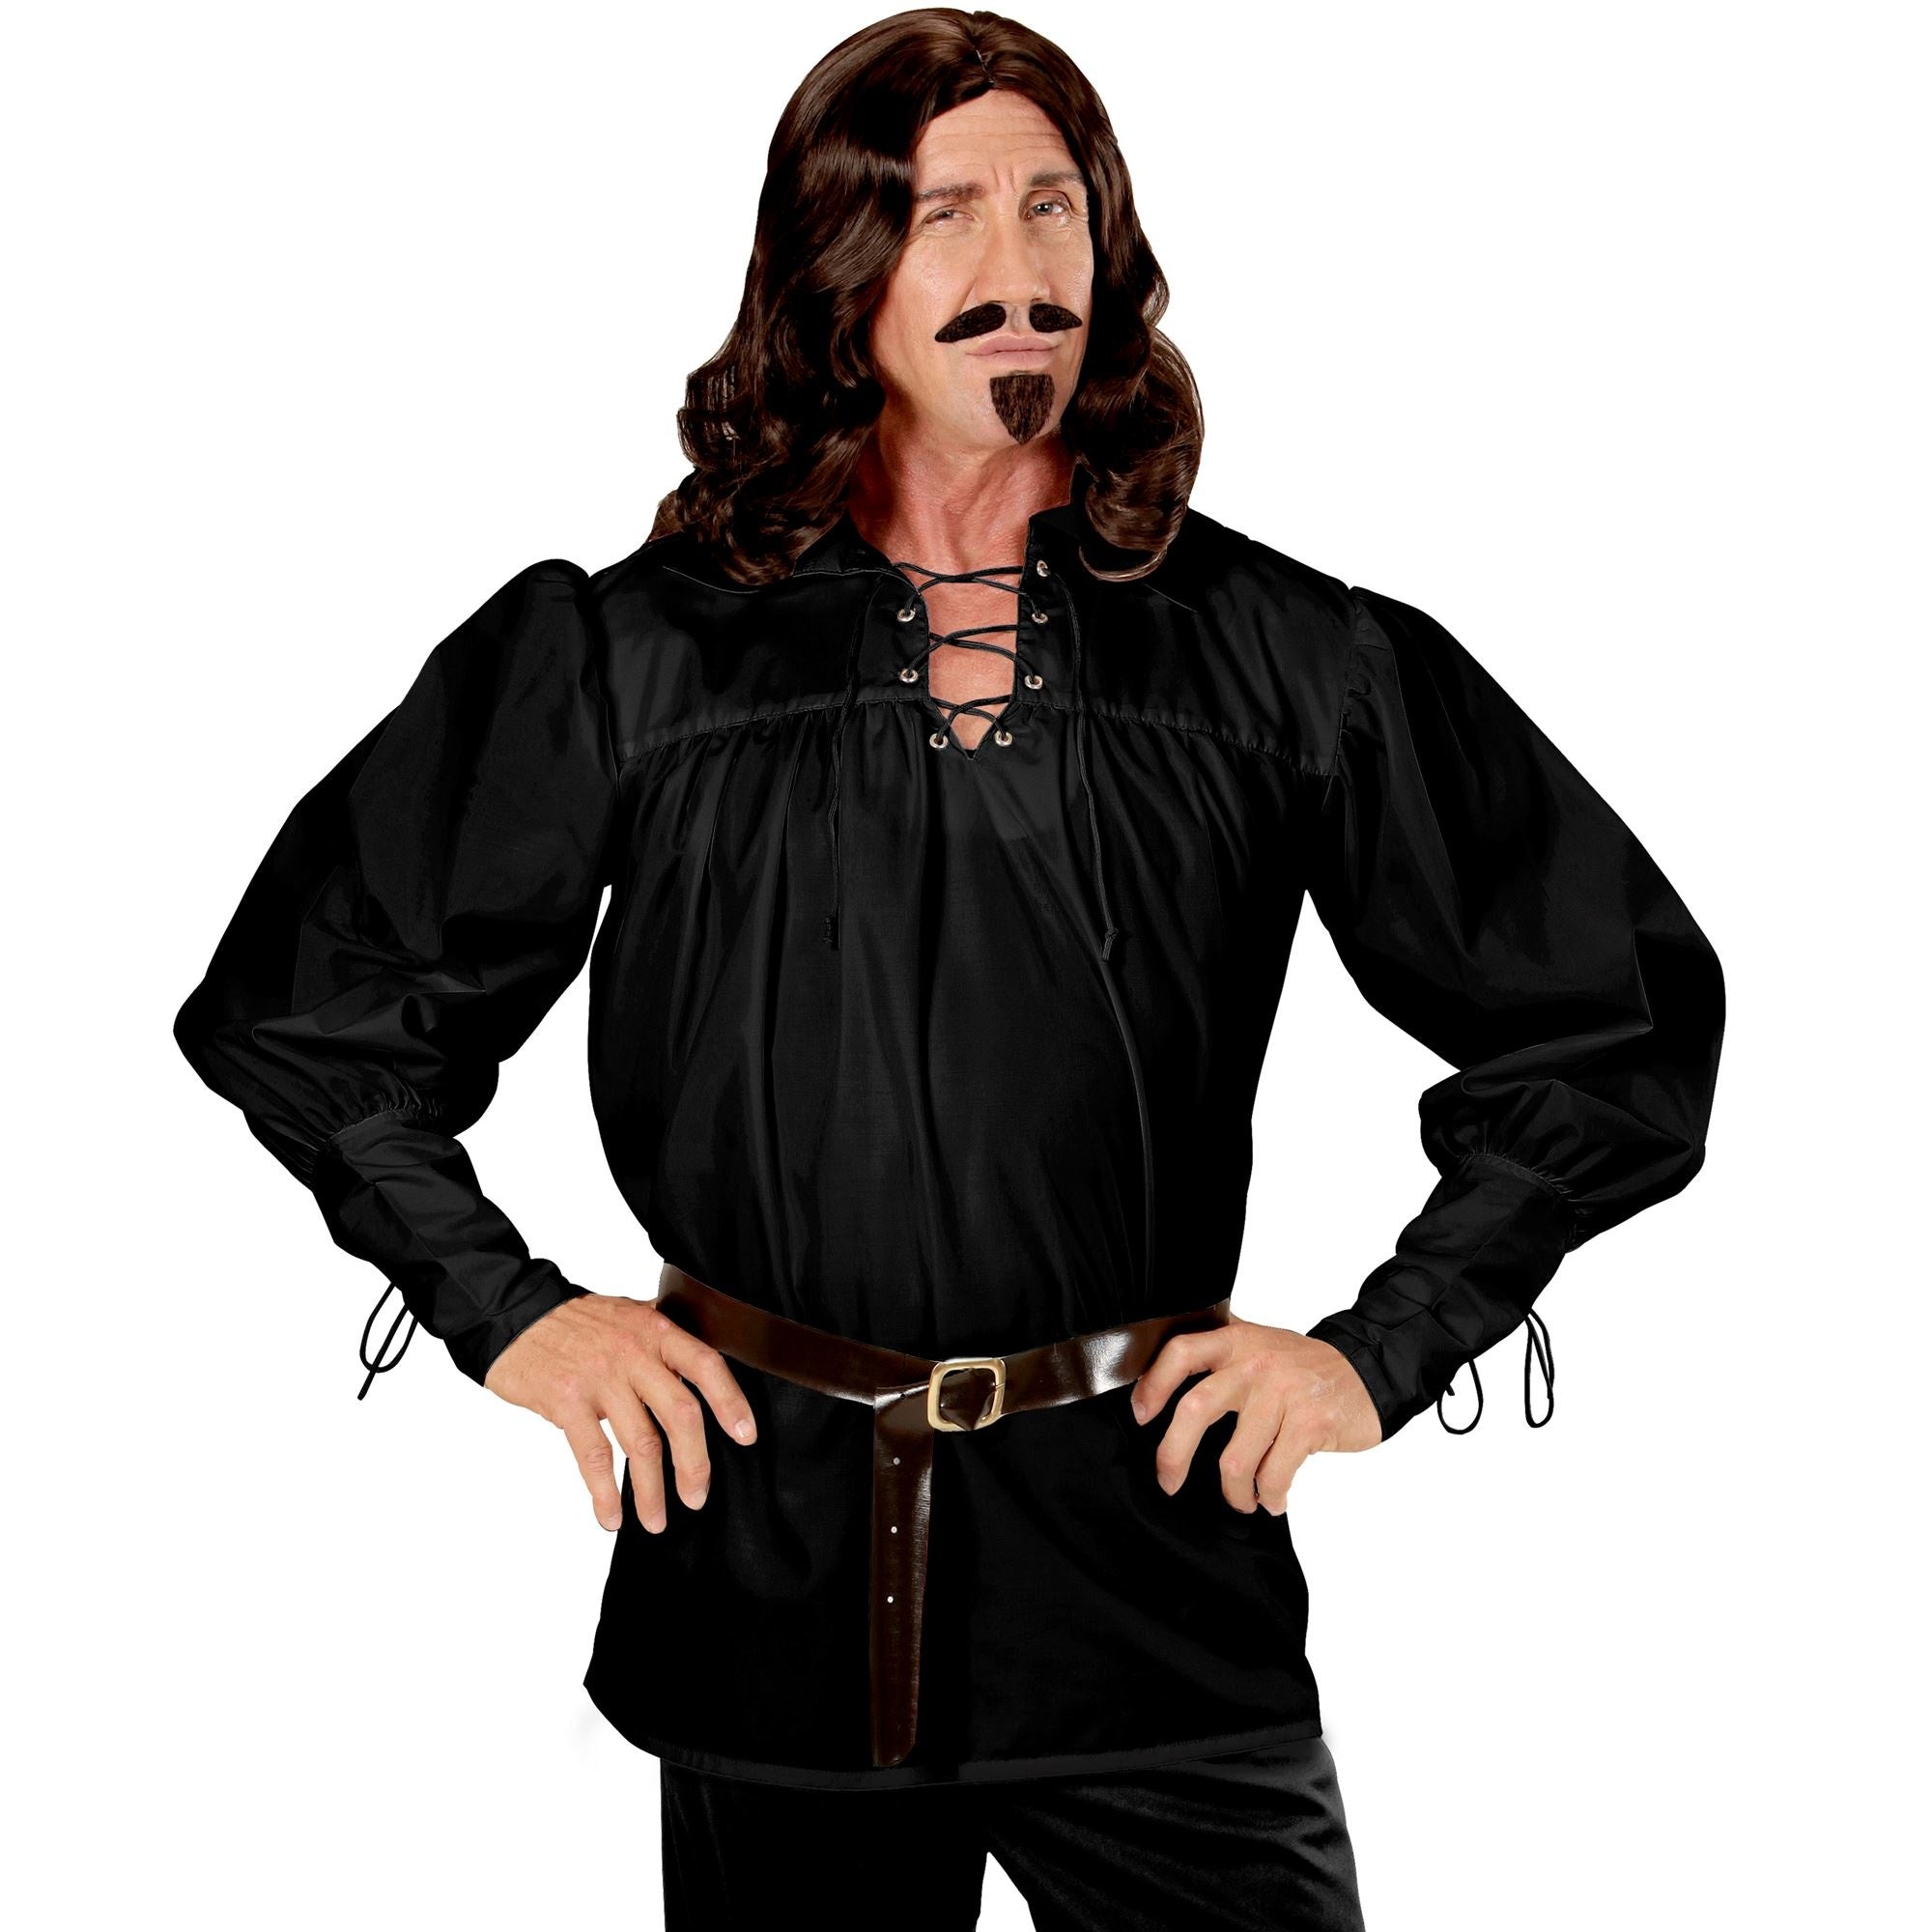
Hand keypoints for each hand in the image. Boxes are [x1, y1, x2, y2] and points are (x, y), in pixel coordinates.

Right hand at [483, 1293, 757, 1535]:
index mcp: (654, 1330)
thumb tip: (702, 1368)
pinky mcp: (566, 1401)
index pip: (705, 1365)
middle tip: (697, 1497)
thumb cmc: (576, 1321)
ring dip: (651, 1490)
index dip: (730, 1401)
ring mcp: (600, 1377)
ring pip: (640, 1443)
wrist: (515, 1315)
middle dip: (694, 1463)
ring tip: (656, 1520)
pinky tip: (612, 1516)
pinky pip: (594, 1455)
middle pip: (679, 1413)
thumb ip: (663, 1339)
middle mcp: (633, 1353)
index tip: (746, 1436)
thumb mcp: (628, 1314)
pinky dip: (605, 1493)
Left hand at [1128, 1315, 1381, 1516]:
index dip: (1153, 1385)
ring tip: (1242, 1499)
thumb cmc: (1303, 1367)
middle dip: (1173, 1456)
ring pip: (1236, 1459)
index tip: (1141, 1415)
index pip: (1180, 1352)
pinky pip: (1274, 1474)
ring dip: (1235, 1493)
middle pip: (1196, 1409)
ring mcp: (1284, 1392)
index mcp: (1236, 1340)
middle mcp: (1255, 1362)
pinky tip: (1273, 1500)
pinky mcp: (1310, 1422)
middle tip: (1169, 1481)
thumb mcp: (1258, 1345)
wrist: (1368, 1369)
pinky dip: (1270, 1497)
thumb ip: (1220, 1357)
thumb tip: (1162, 1389)